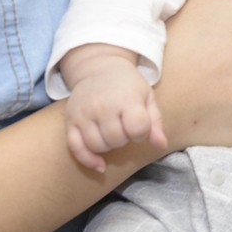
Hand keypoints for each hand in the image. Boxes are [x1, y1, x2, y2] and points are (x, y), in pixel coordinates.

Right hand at [61, 46, 165, 171]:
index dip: (141, 133)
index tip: (139, 126)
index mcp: (126, 99)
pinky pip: (76, 148)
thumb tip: (160, 145)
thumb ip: (155, 122)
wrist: (99, 67)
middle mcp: (103, 106)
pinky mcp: (70, 120)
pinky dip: (88, 160)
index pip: (137, 129)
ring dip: (108, 146)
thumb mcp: (147, 96)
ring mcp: (84, 114)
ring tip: (112, 133)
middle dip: (124, 139)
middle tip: (124, 127)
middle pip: (117, 140)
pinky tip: (100, 164)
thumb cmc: (128, 85)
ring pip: (97, 146)